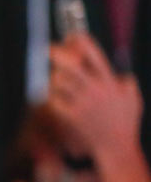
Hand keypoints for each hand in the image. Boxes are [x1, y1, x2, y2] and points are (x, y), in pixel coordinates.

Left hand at [48, 33, 143, 158]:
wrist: (115, 147)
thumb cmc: (125, 122)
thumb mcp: (133, 97)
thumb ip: (126, 80)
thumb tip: (117, 70)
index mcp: (110, 82)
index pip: (94, 54)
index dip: (81, 41)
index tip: (72, 35)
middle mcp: (95, 90)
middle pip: (70, 64)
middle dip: (57, 53)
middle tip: (49, 49)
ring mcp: (82, 103)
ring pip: (58, 81)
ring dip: (55, 78)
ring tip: (59, 81)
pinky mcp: (71, 116)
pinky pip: (53, 99)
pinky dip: (52, 97)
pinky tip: (57, 97)